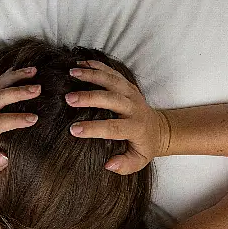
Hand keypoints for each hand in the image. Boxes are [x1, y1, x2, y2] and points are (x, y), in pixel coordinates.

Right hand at [66, 60, 169, 174]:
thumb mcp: (139, 160)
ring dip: (92, 75)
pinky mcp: (128, 85)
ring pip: (112, 80)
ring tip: (72, 73)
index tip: (73, 130)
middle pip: (112, 99)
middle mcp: (134, 107)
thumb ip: (125, 165)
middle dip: (89, 97)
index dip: (93, 129)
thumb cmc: (144, 146)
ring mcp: (132, 93)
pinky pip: (112, 72)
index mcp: (136, 127)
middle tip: (68, 98)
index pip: (113, 128)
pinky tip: (81, 63)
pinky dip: (97, 66)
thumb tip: (109, 165)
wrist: (159, 129)